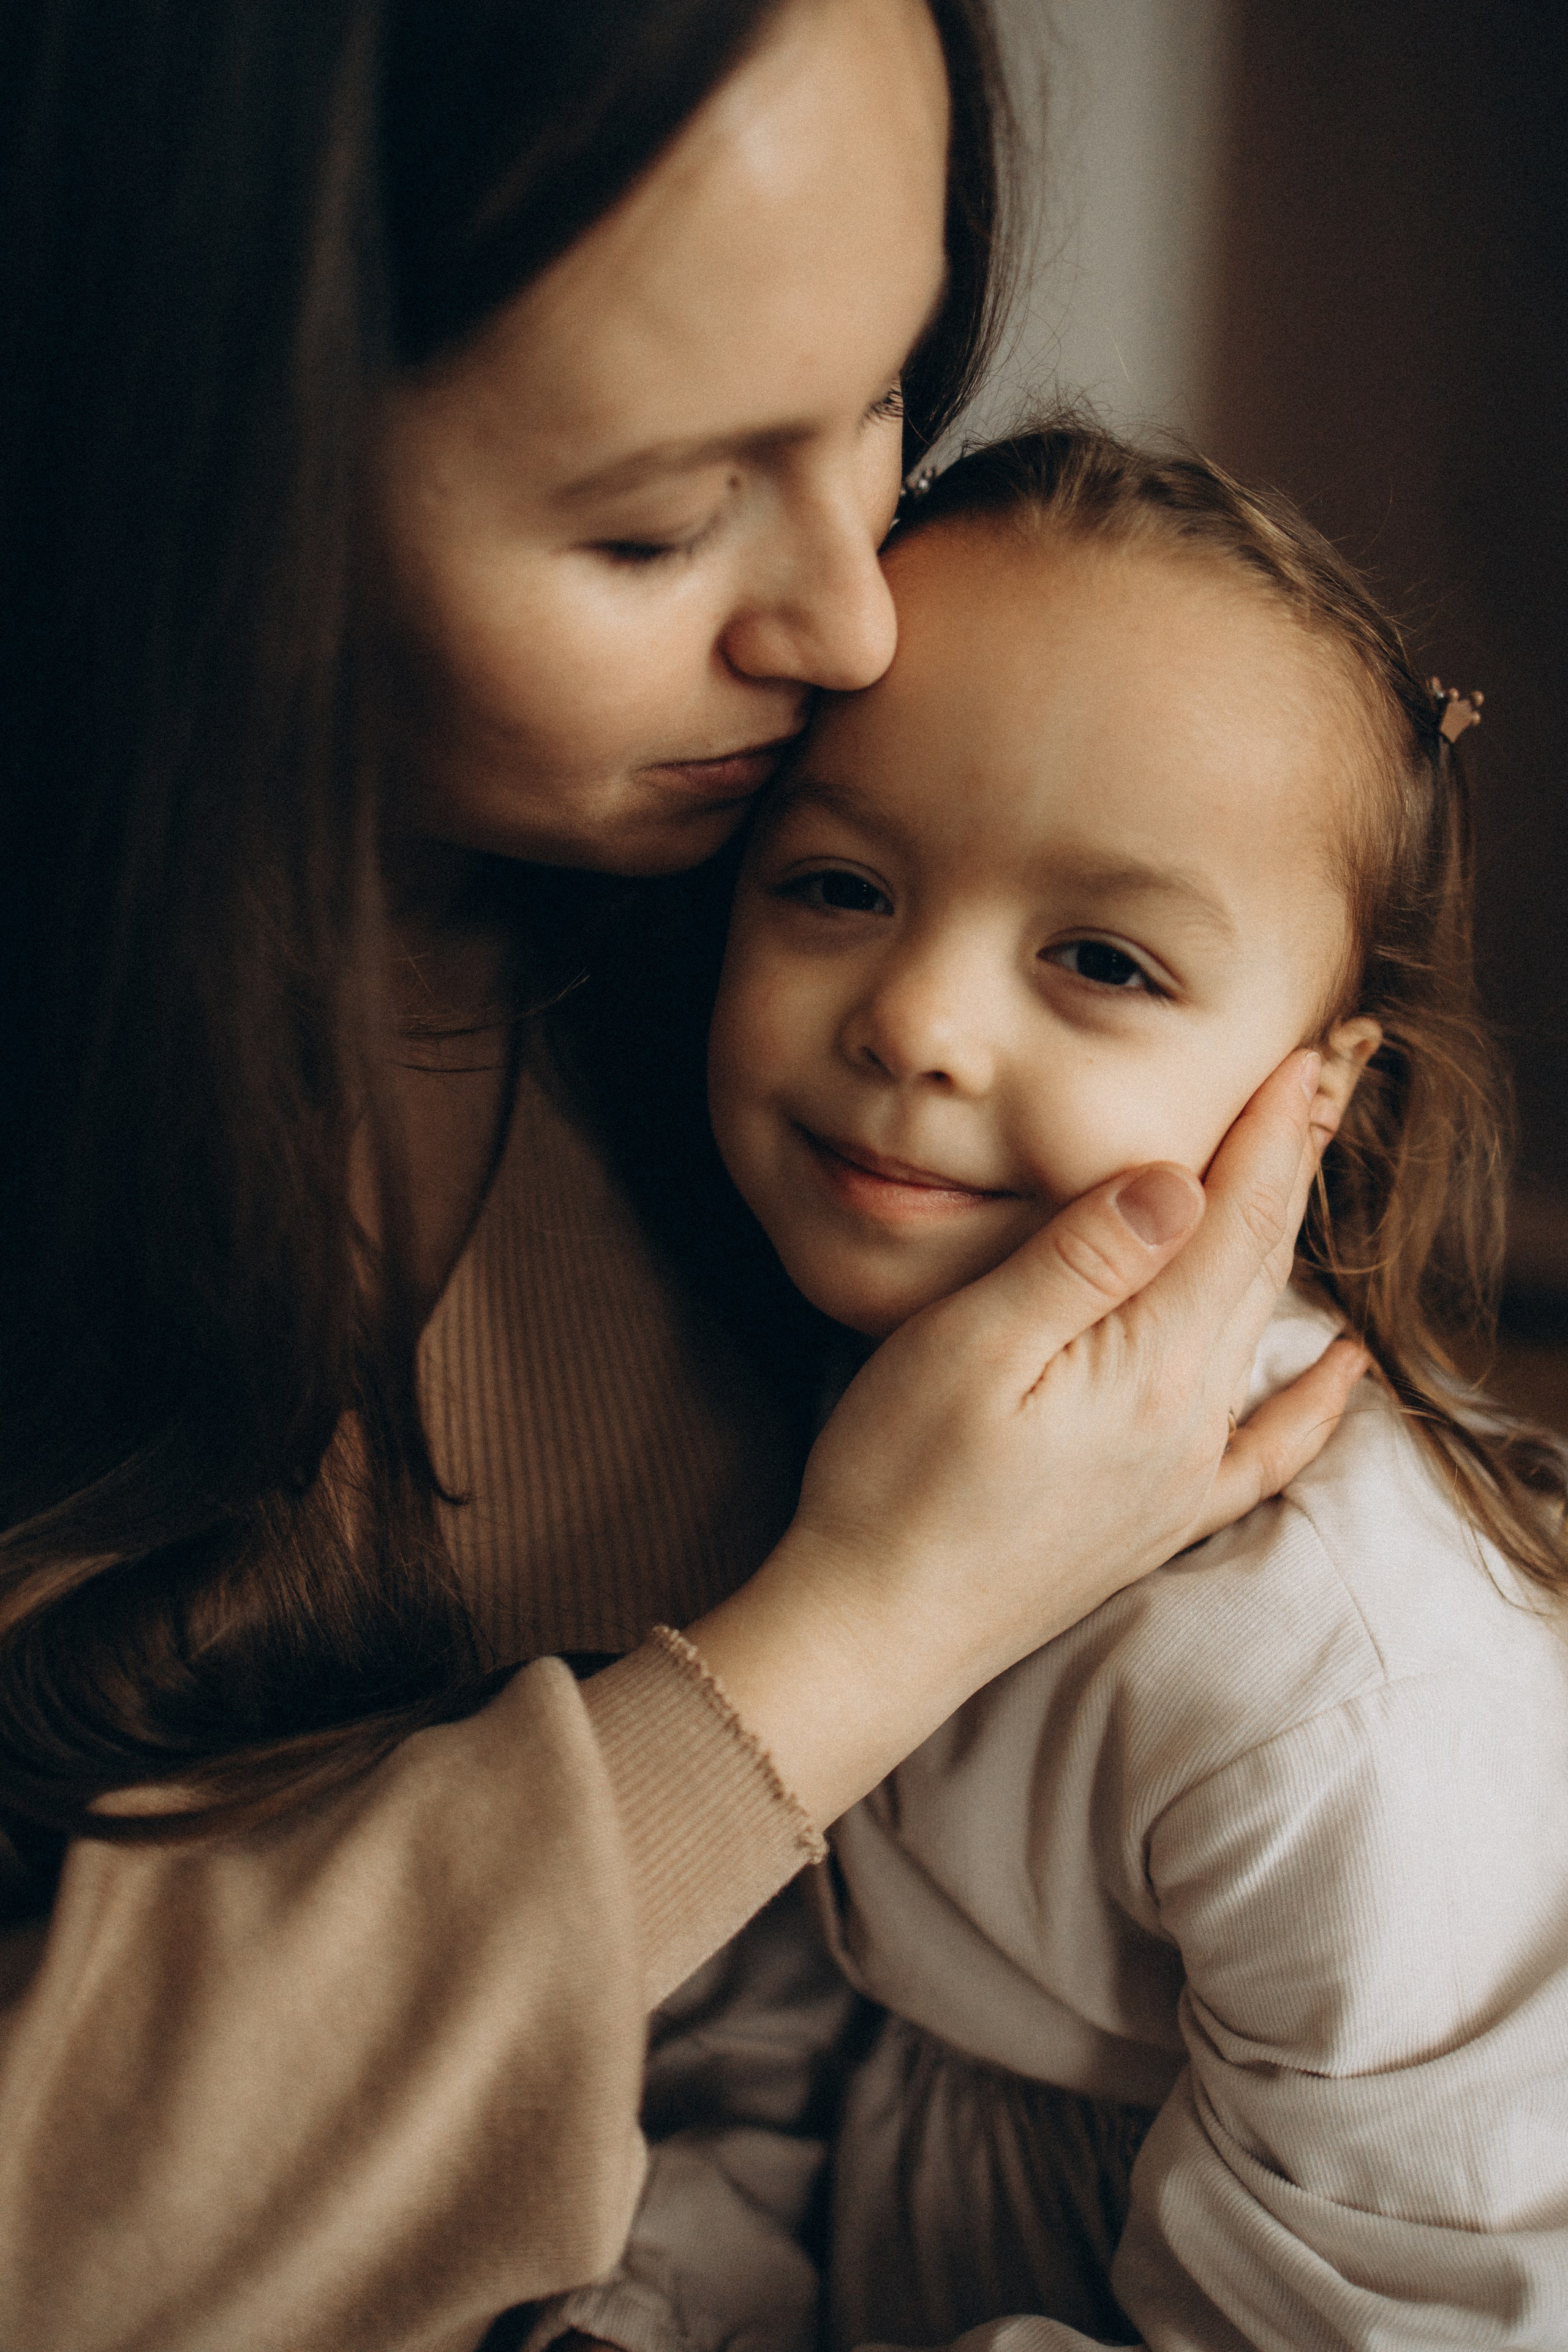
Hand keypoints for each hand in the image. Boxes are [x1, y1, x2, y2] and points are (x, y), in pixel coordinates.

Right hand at [690, 1049, 1367, 1828]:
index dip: (1268, 1130)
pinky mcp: (1156, 1518)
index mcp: (1150, 1365)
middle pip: (1258, 1262)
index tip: (1302, 1051)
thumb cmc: (897, 1483)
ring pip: (1256, 1328)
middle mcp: (1189, 1420)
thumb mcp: (971, 1346)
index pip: (1231, 1216)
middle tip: (1316, 1079)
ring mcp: (1179, 1474)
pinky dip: (1312, 1402)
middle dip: (1287, 1166)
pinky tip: (1345, 1371)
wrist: (876, 1631)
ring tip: (1301, 1169)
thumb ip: (1082, 1261)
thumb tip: (1178, 1179)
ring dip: (1283, 1243)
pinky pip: (1264, 1450)